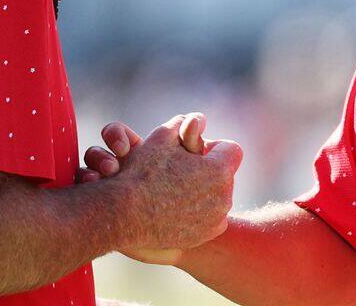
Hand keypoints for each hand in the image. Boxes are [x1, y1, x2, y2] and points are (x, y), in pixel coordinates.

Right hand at [78, 114, 234, 264]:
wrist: (124, 215)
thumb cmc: (143, 172)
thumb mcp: (162, 137)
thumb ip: (185, 123)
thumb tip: (199, 120)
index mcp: (219, 170)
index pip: (231, 149)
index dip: (213, 146)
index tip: (193, 150)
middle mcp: (224, 197)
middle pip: (224, 174)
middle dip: (208, 169)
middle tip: (181, 169)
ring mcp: (215, 219)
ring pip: (218, 196)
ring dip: (204, 190)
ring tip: (176, 188)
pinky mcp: (205, 236)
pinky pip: (211, 218)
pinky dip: (199, 212)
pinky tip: (175, 206)